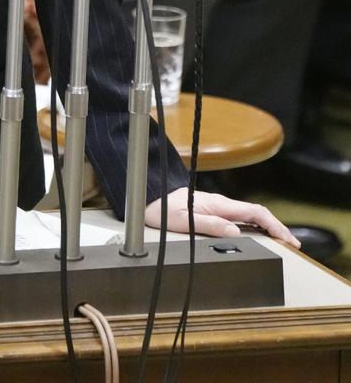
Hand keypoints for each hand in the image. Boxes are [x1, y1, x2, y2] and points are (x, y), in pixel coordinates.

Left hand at [145, 187, 300, 247]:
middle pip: (256, 213)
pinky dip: (255, 226)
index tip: (289, 239)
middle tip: (294, 244)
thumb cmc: (162, 209)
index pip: (254, 212)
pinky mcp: (212, 210)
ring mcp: (217, 206)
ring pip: (249, 215)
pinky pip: (239, 217)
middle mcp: (220, 204)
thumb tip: (235, 232)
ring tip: (282, 242)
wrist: (148, 198)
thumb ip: (210, 225)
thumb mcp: (183, 221)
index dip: (275, 225)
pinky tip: (259, 235)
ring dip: (268, 227)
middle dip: (277, 227)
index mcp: (217, 205)